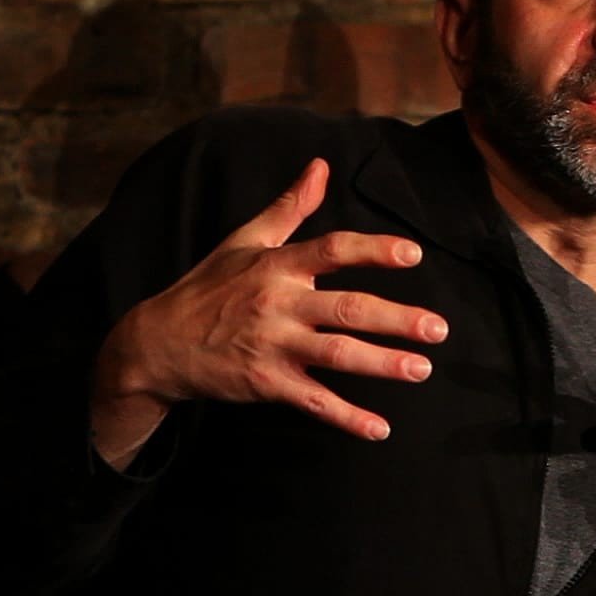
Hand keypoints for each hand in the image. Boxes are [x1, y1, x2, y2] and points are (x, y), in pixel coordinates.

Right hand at [91, 158, 446, 464]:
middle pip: (347, 309)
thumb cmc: (207, 288)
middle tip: (438, 329)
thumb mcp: (243, 240)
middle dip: (397, 320)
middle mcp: (278, 304)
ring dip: (383, 365)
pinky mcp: (266, 383)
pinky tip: (379, 428)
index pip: (332, 250)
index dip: (373, 250)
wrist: (157, 343)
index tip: (413, 255)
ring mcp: (272, 346)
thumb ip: (289, 207)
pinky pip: (314, 402)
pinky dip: (347, 417)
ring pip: (337, 355)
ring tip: (421, 369)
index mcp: (276, 265)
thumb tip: (321, 167)